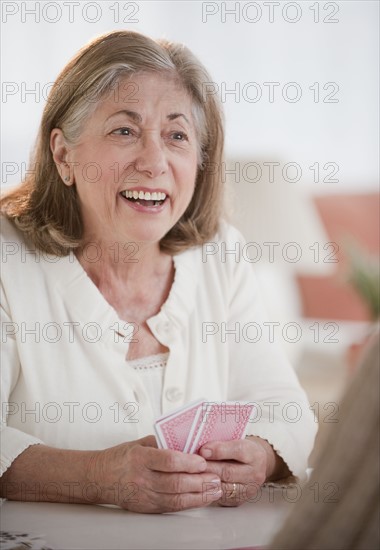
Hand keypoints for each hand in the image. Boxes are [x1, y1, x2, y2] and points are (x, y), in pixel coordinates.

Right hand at [88, 435, 222, 512]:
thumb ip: (162, 443)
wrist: (99, 478)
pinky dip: (189, 503)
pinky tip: (201, 499)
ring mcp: (144, 495)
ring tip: (215, 490)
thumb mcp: (139, 444)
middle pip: (175, 482)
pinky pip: (171, 507)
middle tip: (216, 477)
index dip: (188, 462)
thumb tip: (187, 443)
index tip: (203, 461)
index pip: (168, 460)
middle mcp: (141, 478)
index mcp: (139, 458)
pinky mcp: (146, 508)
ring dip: (199, 495)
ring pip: (176, 498)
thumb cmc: (121, 458)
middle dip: (199, 481)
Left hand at [199, 436, 288, 506]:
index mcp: (253, 454)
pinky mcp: (239, 501)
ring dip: (205, 481)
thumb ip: (222, 443)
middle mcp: (254, 473)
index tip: (203, 449)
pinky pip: (220, 497)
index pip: (237, 451)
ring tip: (191, 475)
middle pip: (228, 472)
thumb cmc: (241, 450)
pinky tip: (197, 485)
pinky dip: (207, 491)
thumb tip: (201, 448)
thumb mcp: (237, 440)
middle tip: (191, 464)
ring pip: (223, 487)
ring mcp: (248, 490)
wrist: (257, 466)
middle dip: (207, 467)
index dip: (219, 450)